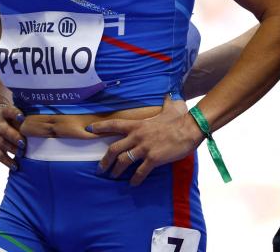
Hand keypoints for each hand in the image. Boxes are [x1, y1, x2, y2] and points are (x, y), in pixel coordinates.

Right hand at [0, 103, 25, 170]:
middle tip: (23, 143)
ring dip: (12, 149)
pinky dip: (7, 162)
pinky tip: (15, 166)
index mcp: (3, 113)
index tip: (22, 117)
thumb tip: (43, 120)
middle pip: (4, 131)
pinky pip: (0, 155)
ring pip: (2, 144)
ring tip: (21, 154)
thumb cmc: (8, 115)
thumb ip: (24, 114)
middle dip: (14, 137)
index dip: (14, 114)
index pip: (9, 112)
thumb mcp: (13, 110)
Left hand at [88, 95, 203, 185]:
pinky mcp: (153, 159)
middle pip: (113, 149)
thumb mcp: (169, 108)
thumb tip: (168, 96)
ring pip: (123, 161)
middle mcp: (137, 136)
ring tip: (113, 177)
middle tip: (100, 168)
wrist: (190, 129)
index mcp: (138, 125)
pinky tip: (132, 184)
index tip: (89, 129)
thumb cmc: (179, 119)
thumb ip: (165, 103)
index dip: (100, 127)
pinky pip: (140, 172)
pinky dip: (135, 179)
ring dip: (116, 170)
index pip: (114, 124)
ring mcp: (144, 148)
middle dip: (105, 160)